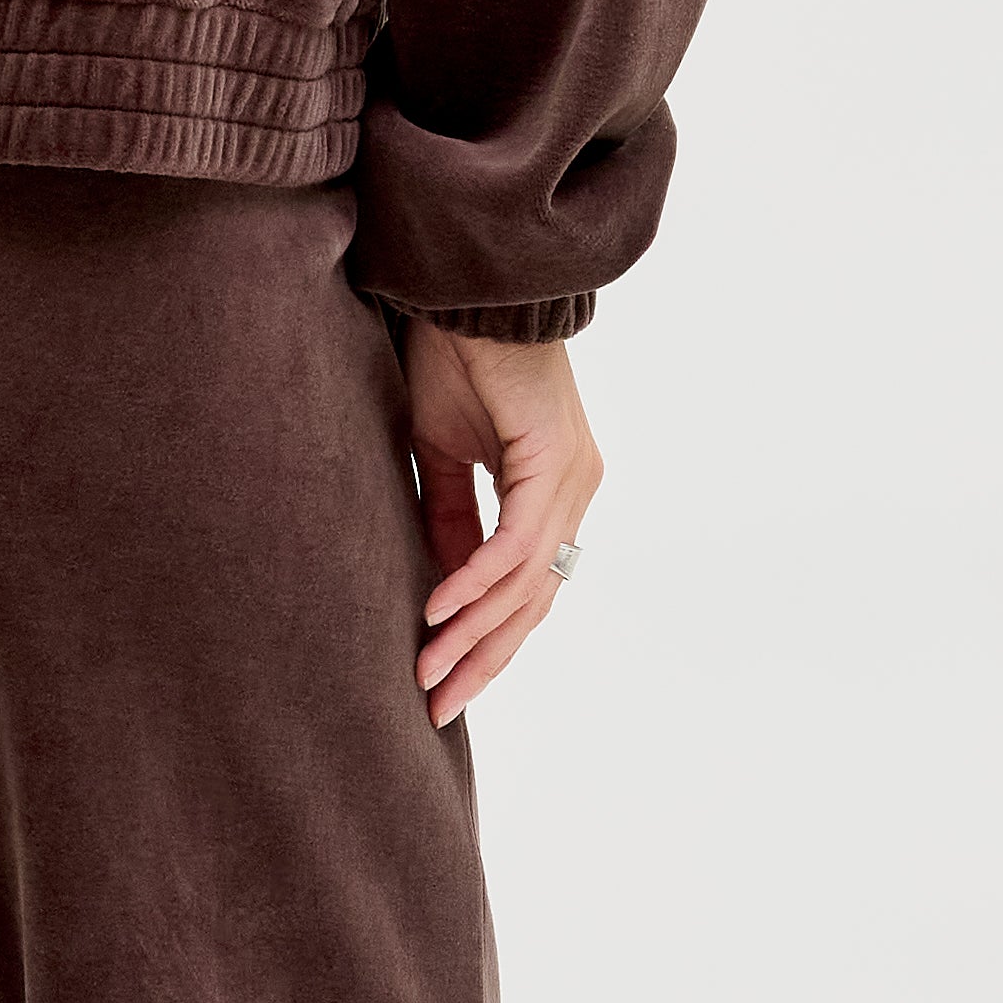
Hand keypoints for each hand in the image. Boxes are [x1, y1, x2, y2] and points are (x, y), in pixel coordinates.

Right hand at [402, 316, 600, 723]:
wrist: (468, 293)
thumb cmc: (456, 361)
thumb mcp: (443, 457)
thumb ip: (449, 521)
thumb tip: (442, 592)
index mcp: (555, 494)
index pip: (529, 589)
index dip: (487, 643)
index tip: (445, 686)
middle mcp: (575, 493)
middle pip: (535, 602)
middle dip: (484, 661)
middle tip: (438, 708)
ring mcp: (572, 480)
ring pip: (525, 583)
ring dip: (472, 633)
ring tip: (427, 673)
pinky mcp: (552, 462)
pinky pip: (513, 543)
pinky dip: (474, 582)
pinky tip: (439, 612)